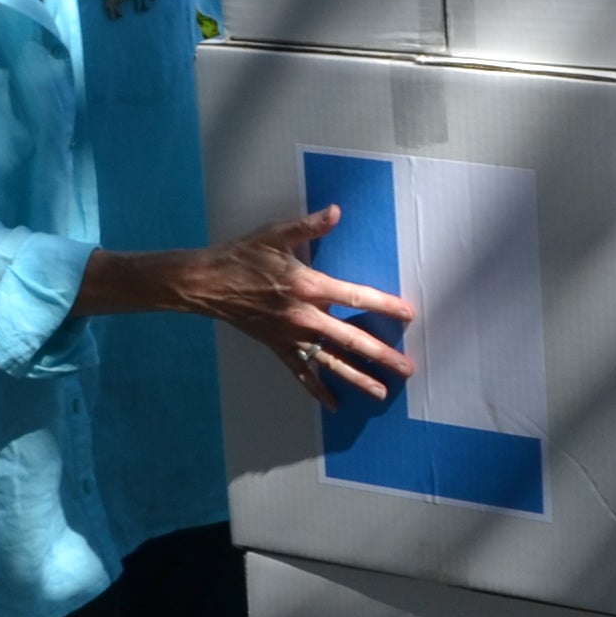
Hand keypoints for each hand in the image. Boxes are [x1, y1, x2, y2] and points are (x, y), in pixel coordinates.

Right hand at [187, 206, 414, 402]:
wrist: (207, 283)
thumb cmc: (242, 255)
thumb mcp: (275, 233)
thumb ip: (309, 225)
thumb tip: (336, 211)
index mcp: (307, 286)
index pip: (355, 297)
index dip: (384, 306)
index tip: (408, 314)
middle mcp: (303, 316)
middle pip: (350, 339)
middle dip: (381, 355)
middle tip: (406, 368)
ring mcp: (290, 336)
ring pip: (330, 362)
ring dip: (357, 378)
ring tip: (381, 392)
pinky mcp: (277, 348)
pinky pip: (301, 373)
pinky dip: (318, 390)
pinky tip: (335, 405)